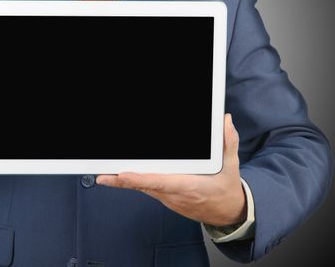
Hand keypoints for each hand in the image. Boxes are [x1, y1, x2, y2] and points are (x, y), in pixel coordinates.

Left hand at [97, 114, 246, 226]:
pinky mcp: (166, 199)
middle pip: (144, 187)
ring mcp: (169, 199)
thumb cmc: (227, 190)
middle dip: (123, 180)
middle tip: (103, 175)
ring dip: (124, 182)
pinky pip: (147, 190)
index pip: (161, 182)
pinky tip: (120, 177)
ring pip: (143, 189)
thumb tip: (225, 121)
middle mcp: (175, 195)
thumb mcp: (232, 167)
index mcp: (189, 187)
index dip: (140, 179)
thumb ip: (228, 143)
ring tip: (105, 175)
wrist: (228, 214)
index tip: (123, 174)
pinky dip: (134, 183)